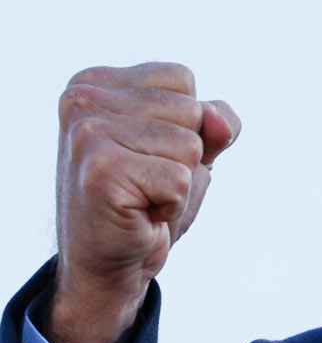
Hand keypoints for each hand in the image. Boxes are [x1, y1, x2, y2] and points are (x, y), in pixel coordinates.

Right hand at [48, 62, 239, 342]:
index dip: (186, 124)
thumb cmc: (147, 201)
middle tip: (147, 182)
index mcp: (96, 83)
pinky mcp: (101, 171)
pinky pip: (180, 179)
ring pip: (189, 146)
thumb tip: (217, 119)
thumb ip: (215, 122)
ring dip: (178, 182)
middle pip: (190, 110)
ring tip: (143, 197)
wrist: (110, 263)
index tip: (150, 153)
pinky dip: (173, 204)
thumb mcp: (190, 151)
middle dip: (185, 155)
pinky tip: (141, 214)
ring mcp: (88, 134)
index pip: (182, 78)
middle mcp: (83, 99)